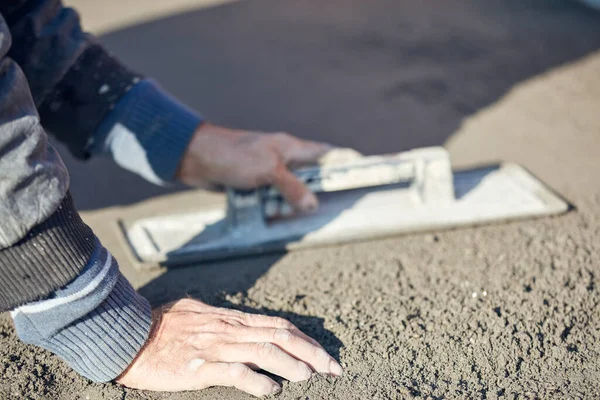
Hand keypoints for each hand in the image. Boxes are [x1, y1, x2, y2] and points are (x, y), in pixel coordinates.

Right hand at [116, 299, 342, 396]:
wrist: (129, 336)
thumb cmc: (161, 324)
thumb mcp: (196, 312)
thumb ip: (222, 318)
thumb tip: (241, 323)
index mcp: (230, 318)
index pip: (277, 325)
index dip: (305, 338)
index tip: (323, 353)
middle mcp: (228, 329)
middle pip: (280, 336)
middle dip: (311, 352)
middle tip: (333, 368)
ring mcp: (215, 347)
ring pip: (264, 351)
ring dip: (292, 365)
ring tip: (311, 377)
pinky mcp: (200, 367)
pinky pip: (236, 372)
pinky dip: (258, 381)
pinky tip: (272, 391)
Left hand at [177, 123, 331, 212]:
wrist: (197, 158)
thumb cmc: (234, 156)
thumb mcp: (268, 170)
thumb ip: (292, 187)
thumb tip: (312, 204)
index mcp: (290, 147)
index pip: (325, 153)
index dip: (344, 160)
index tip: (361, 169)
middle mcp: (282, 158)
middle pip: (309, 176)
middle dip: (316, 190)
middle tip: (327, 204)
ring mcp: (267, 171)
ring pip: (289, 190)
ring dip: (290, 202)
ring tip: (291, 211)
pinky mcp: (254, 182)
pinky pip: (271, 197)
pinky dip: (273, 206)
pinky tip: (272, 215)